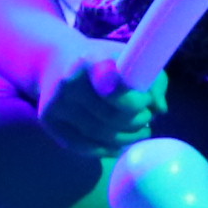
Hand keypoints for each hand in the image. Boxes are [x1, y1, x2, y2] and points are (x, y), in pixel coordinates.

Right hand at [32, 31, 164, 154]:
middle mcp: (69, 82)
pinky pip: (82, 146)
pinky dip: (106, 149)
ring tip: (140, 130)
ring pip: (100, 134)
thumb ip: (152, 79)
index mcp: (91, 60)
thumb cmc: (102, 61)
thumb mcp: (129, 58)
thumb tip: (159, 109)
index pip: (111, 84)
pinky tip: (119, 144)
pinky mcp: (48, 120)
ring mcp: (56, 103)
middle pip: (112, 117)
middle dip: (138, 121)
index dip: (135, 100)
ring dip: (127, 138)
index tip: (146, 100)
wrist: (55, 61)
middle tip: (147, 117)